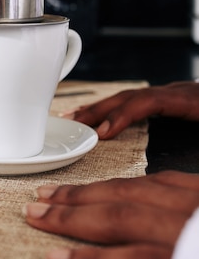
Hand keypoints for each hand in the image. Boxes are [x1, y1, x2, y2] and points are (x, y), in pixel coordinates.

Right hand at [23, 170, 198, 258]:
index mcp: (189, 256)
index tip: (53, 257)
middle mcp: (189, 223)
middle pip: (121, 215)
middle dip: (71, 214)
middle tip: (35, 212)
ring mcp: (195, 199)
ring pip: (131, 189)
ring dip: (86, 192)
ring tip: (52, 193)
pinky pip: (156, 177)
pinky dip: (122, 182)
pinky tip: (100, 185)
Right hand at [62, 81, 198, 138]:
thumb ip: (197, 146)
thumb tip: (187, 166)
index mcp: (191, 100)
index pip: (147, 101)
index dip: (121, 114)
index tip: (102, 133)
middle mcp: (179, 92)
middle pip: (130, 96)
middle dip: (98, 110)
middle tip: (72, 124)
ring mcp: (175, 93)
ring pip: (131, 95)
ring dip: (102, 106)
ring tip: (76, 116)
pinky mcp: (176, 98)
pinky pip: (139, 99)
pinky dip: (117, 106)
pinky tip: (104, 113)